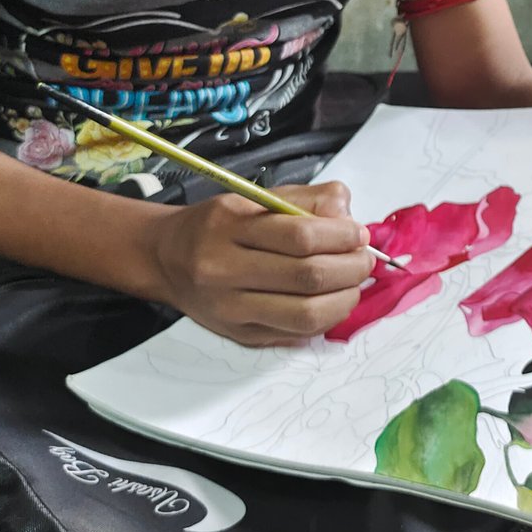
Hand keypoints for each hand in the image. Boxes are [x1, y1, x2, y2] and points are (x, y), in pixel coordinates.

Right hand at [144, 182, 373, 345]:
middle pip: (307, 277)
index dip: (341, 236)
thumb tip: (347, 217)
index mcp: (229, 227)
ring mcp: (230, 309)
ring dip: (344, 299)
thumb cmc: (219, 224)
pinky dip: (325, 319)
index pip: (301, 236)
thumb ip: (306, 200)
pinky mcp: (239, 334)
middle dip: (350, 268)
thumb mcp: (256, 197)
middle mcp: (224, 270)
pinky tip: (332, 301)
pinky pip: (295, 334)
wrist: (166, 258)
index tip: (358, 234)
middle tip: (364, 260)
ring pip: (305, 314)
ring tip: (354, 283)